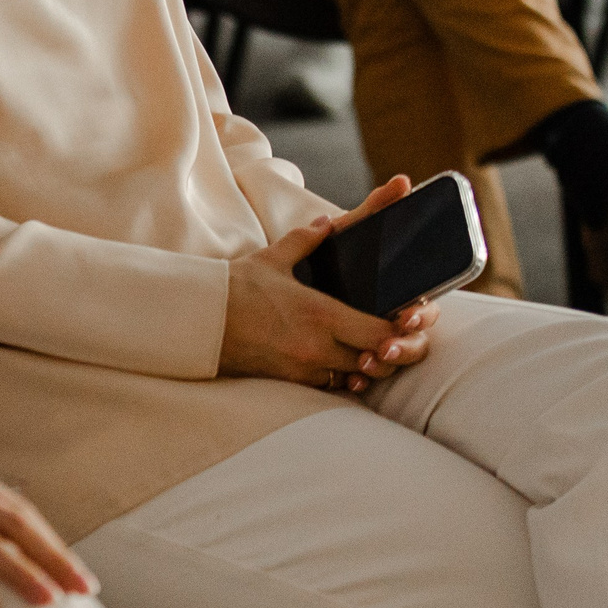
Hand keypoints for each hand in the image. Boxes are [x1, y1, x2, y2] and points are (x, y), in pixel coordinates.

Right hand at [218, 176, 435, 391]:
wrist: (200, 322)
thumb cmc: (235, 288)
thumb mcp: (272, 259)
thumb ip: (305, 240)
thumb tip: (326, 222)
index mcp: (321, 313)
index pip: (380, 332)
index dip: (400, 331)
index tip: (407, 321)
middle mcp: (318, 346)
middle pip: (375, 360)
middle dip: (388, 352)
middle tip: (392, 339)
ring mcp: (305, 367)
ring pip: (355, 376)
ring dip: (364, 366)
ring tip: (367, 352)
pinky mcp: (291, 380)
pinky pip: (329, 384)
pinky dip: (340, 376)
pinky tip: (340, 364)